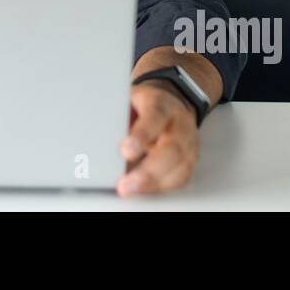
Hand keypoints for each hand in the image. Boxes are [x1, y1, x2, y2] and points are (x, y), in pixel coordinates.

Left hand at [117, 81, 199, 195]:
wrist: (170, 103)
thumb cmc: (143, 105)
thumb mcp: (128, 100)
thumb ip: (118, 116)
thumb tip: (100, 137)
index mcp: (162, 104)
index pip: (155, 117)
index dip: (142, 135)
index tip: (125, 151)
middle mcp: (179, 124)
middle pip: (172, 148)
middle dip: (149, 170)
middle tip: (126, 182)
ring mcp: (188, 143)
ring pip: (179, 166)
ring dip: (153, 182)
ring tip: (129, 188)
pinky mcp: (188, 160)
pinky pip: (179, 177)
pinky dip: (160, 186)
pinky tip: (142, 189)